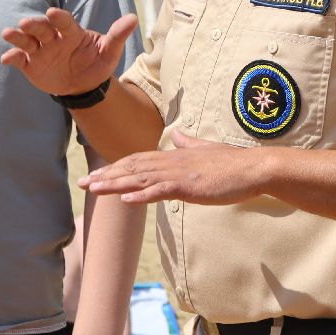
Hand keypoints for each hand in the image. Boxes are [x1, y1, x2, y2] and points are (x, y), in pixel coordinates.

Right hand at [0, 7, 137, 97]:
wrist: (84, 86)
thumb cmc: (97, 64)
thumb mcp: (109, 52)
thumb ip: (117, 35)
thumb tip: (133, 18)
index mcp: (72, 33)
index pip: (64, 22)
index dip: (59, 17)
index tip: (52, 13)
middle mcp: (53, 38)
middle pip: (42, 28)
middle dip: (34, 25)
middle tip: (25, 23)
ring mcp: (40, 51)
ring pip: (27, 41)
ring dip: (17, 37)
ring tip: (7, 33)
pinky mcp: (31, 64)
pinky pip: (20, 60)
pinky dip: (12, 58)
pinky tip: (6, 59)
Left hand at [80, 131, 268, 204]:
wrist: (254, 168)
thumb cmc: (232, 164)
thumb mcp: (205, 150)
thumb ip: (188, 143)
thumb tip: (175, 135)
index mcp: (174, 156)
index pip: (137, 160)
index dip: (115, 167)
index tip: (95, 175)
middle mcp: (171, 162)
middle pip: (131, 167)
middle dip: (105, 175)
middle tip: (81, 182)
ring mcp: (179, 174)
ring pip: (139, 178)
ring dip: (114, 184)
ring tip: (93, 189)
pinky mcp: (189, 186)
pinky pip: (160, 191)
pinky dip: (140, 194)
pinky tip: (124, 199)